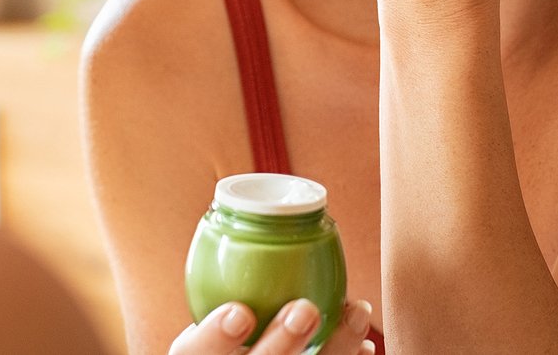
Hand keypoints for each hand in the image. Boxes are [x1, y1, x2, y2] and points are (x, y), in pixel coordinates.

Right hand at [168, 298, 375, 354]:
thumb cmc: (221, 339)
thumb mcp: (205, 316)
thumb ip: (222, 283)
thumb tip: (268, 217)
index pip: (192, 354)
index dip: (214, 337)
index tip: (240, 312)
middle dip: (281, 343)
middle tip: (305, 309)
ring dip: (333, 348)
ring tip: (357, 312)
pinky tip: (364, 345)